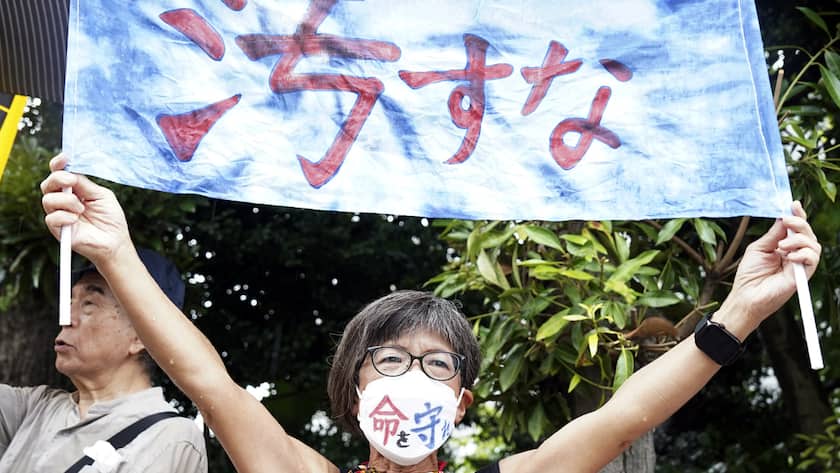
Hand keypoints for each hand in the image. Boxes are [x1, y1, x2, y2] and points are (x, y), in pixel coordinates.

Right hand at [40, 153, 132, 265]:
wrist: (115, 241)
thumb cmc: (110, 218)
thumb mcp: (100, 195)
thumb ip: (85, 184)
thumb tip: (70, 173)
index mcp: (73, 190)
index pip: (59, 173)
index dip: (58, 164)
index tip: (65, 158)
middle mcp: (63, 201)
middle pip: (48, 184)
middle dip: (58, 179)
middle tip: (71, 182)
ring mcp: (59, 215)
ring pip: (48, 200)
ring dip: (66, 201)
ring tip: (82, 208)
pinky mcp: (57, 230)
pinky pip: (51, 218)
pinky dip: (65, 216)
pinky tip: (76, 219)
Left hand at [717, 201, 820, 335]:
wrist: (746, 296)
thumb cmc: (750, 274)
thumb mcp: (759, 248)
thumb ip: (773, 234)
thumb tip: (783, 217)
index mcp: (784, 246)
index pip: (796, 229)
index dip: (797, 215)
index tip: (793, 204)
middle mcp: (795, 254)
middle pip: (808, 233)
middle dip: (799, 223)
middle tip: (787, 222)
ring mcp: (800, 265)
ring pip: (814, 245)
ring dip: (799, 240)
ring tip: (782, 246)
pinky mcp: (803, 276)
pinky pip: (813, 260)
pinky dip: (803, 253)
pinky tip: (789, 256)